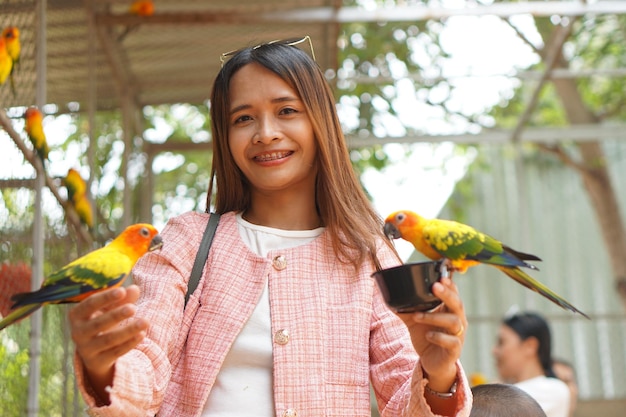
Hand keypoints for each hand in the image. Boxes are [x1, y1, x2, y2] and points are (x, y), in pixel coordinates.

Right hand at [69, 285, 147, 400]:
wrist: (94, 352)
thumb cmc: (103, 320)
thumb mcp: (110, 308)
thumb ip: (122, 298)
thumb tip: (134, 289)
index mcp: (77, 314)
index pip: (90, 304)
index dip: (105, 297)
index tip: (122, 291)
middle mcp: (78, 332)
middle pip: (98, 323)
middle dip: (116, 315)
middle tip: (133, 308)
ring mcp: (86, 349)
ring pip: (109, 340)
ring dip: (128, 330)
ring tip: (146, 321)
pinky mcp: (97, 361)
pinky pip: (116, 352)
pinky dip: (129, 343)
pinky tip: (142, 334)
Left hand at [396, 275, 466, 391]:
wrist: (432, 363)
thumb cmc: (427, 337)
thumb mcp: (414, 321)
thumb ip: (406, 309)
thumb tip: (389, 296)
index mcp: (449, 311)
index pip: (454, 294)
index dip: (450, 285)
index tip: (441, 276)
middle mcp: (457, 321)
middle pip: (457, 304)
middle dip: (447, 294)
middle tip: (434, 286)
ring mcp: (458, 335)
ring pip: (453, 322)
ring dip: (434, 317)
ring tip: (417, 315)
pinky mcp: (455, 350)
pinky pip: (452, 342)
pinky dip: (439, 337)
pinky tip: (428, 335)